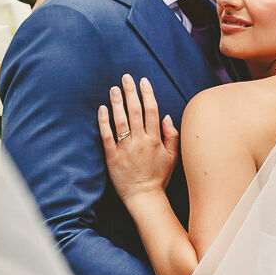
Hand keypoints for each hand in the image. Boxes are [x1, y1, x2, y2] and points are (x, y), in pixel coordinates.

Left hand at [98, 75, 179, 204]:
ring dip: (117, 102)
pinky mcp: (112, 156)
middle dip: (130, 92)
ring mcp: (125, 148)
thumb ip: (172, 135)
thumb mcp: (173, 157)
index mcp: (155, 139)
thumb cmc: (159, 177)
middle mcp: (140, 141)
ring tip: (114, 88)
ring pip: (120, 120)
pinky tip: (102, 108)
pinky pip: (107, 136)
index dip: (147, 94)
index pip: (151, 111)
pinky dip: (104, 121)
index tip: (143, 81)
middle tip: (126, 77)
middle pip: (135, 111)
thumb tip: (166, 116)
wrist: (144, 197)